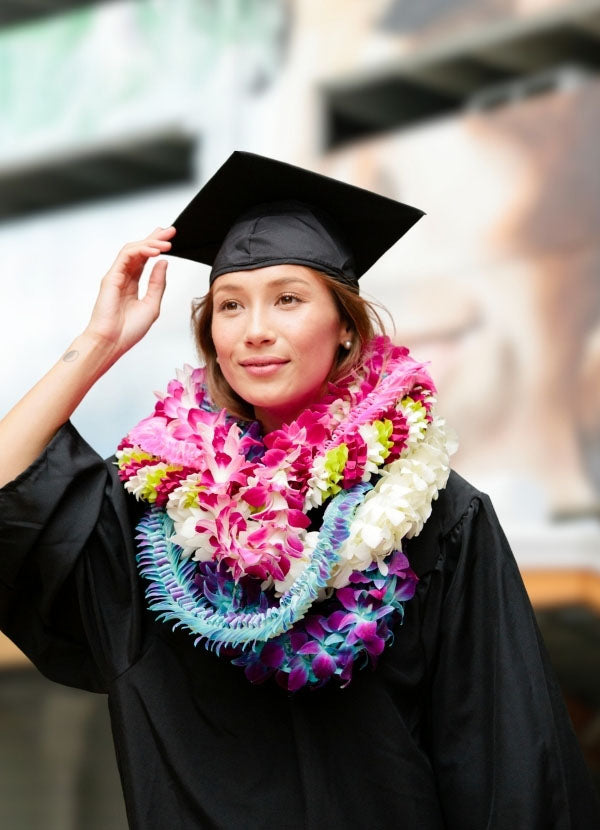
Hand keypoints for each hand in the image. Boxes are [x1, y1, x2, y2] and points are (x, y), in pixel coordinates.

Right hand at [85, 226, 175, 356]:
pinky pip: (126, 257)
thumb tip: (163, 263)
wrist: (112, 342)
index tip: (170, 239)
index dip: (156, 247)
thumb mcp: (152, 305)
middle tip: (170, 231)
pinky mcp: (111, 277)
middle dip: (155, 238)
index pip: (145, 260)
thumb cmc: (128, 331)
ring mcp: (116, 276)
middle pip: (139, 251)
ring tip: (166, 242)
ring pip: (133, 250)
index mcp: (132, 285)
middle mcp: (123, 278)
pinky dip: (140, 251)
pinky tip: (154, 251)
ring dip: (150, 243)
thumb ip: (157, 283)